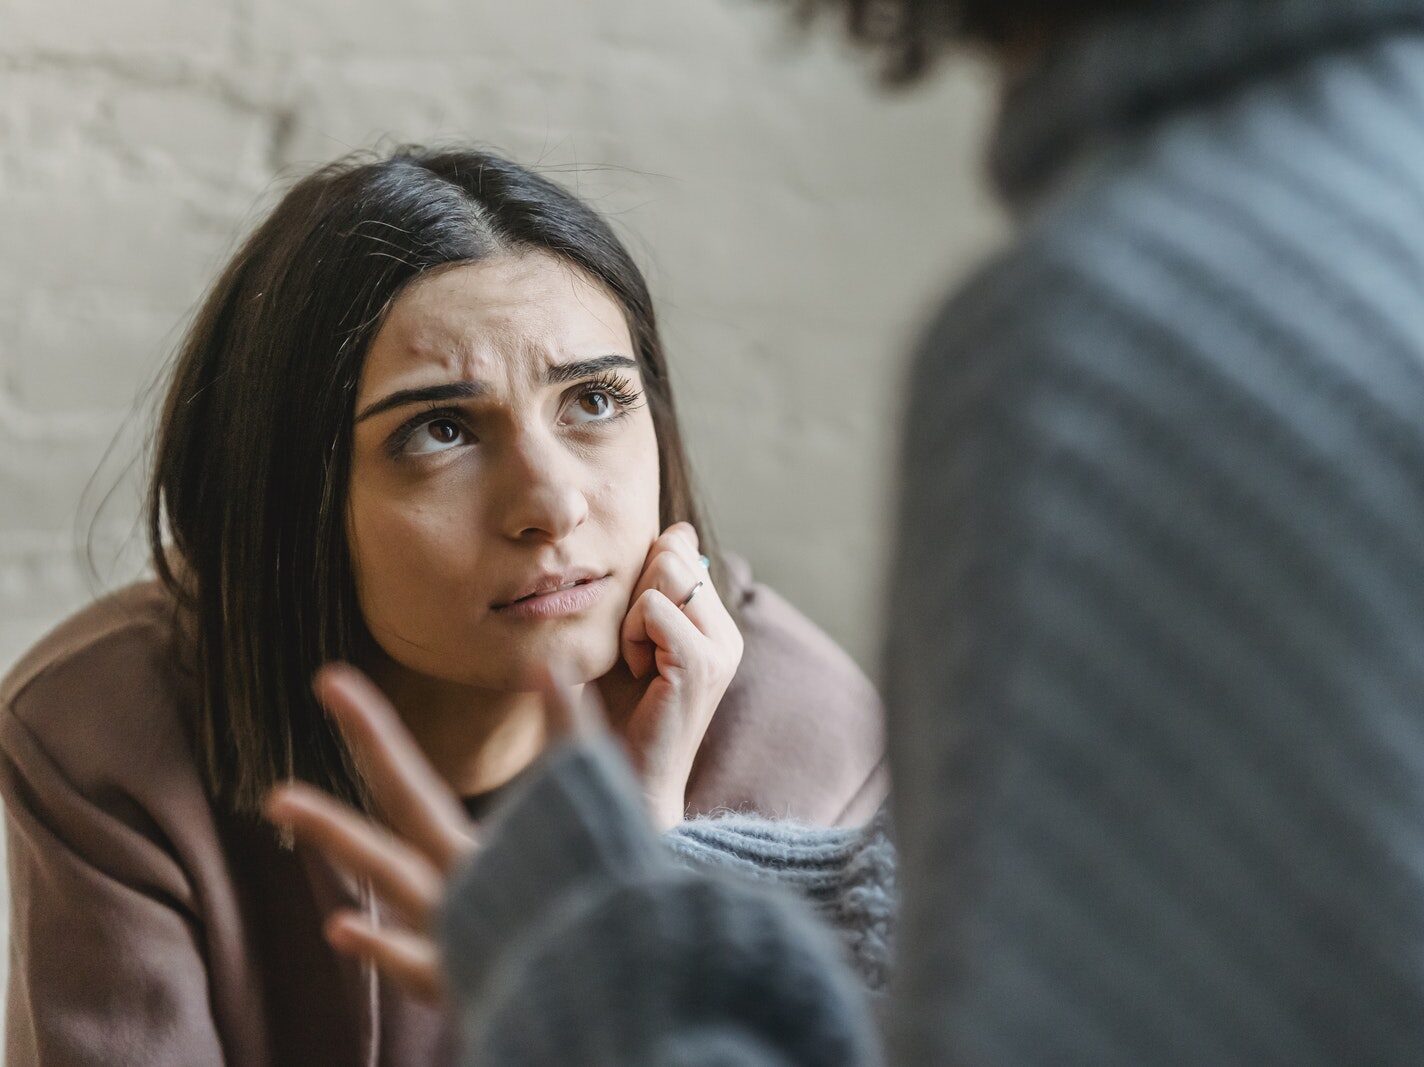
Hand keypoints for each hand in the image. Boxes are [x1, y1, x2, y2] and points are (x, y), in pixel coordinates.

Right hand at [263, 664, 598, 1002]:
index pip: (406, 785)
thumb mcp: (590, 810)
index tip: (330, 682)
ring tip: (281, 796)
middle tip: (318, 686)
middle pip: (401, 808)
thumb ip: (572, 738)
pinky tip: (342, 927)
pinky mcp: (479, 978)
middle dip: (366, 751)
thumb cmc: (592, 902)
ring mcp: (462, 932)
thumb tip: (554, 663)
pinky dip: (385, 947)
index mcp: (471, 855)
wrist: (613, 982)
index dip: (373, 733)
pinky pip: (422, 965)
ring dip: (341, 837)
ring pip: (395, 879)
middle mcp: (455, 888)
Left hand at [603, 523, 743, 829]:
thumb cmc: (617, 718)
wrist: (623, 783)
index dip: (642, 576)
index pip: (681, 551)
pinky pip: (656, 607)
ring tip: (636, 664)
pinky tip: (637, 674)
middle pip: (672, 554)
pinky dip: (631, 634)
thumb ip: (649, 588)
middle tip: (632, 653)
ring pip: (667, 572)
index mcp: (715, 625)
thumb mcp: (629, 639)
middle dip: (634, 592)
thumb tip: (678, 531)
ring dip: (631, 614)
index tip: (633, 632)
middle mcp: (726, 634)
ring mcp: (720, 649)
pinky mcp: (702, 664)